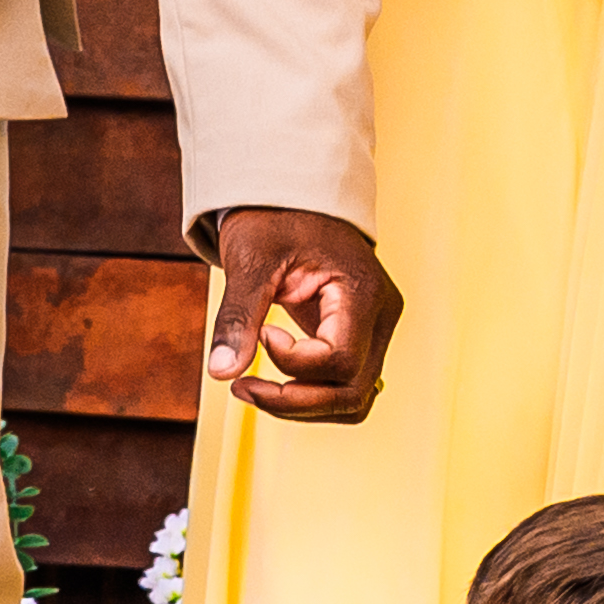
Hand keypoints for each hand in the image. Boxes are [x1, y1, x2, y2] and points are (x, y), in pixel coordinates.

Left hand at [208, 207, 398, 425]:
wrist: (292, 196)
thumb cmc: (274, 218)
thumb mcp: (251, 259)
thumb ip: (238, 316)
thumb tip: (221, 371)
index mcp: (363, 292)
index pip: (341, 359)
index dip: (293, 362)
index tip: (261, 333)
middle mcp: (381, 316)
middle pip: (352, 392)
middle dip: (294, 402)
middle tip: (241, 386)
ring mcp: (376, 330)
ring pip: (354, 399)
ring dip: (302, 407)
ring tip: (251, 387)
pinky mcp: (360, 338)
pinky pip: (346, 386)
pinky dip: (310, 396)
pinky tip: (272, 383)